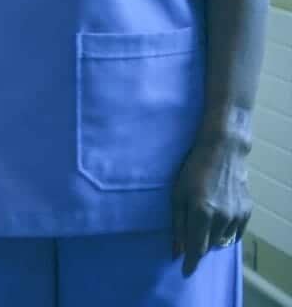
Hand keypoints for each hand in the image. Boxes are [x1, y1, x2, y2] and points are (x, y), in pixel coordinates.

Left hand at [171, 136, 251, 275]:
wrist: (222, 152)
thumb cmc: (192, 170)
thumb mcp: (177, 195)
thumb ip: (177, 224)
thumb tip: (176, 251)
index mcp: (202, 212)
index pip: (196, 248)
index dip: (190, 262)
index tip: (184, 271)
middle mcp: (222, 217)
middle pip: (209, 246)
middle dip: (198, 246)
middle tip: (190, 236)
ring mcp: (237, 216)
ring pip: (222, 241)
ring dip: (211, 238)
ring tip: (204, 222)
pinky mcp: (247, 212)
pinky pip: (235, 234)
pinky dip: (225, 233)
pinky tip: (217, 222)